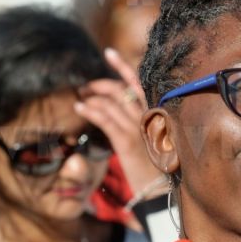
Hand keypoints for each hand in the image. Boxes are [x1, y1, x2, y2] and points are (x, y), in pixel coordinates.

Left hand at [74, 48, 162, 197]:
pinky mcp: (127, 141)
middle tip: (86, 88)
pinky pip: (105, 119)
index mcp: (157, 112)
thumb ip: (143, 120)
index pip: (139, 82)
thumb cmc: (157, 164)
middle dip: (99, 84)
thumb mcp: (154, 137)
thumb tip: (123, 106)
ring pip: (110, 102)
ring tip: (80, 99)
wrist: (162, 189)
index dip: (123, 66)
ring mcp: (138, 127)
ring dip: (91, 97)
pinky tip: (79, 109)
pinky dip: (90, 111)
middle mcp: (149, 115)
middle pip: (120, 89)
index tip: (108, 52)